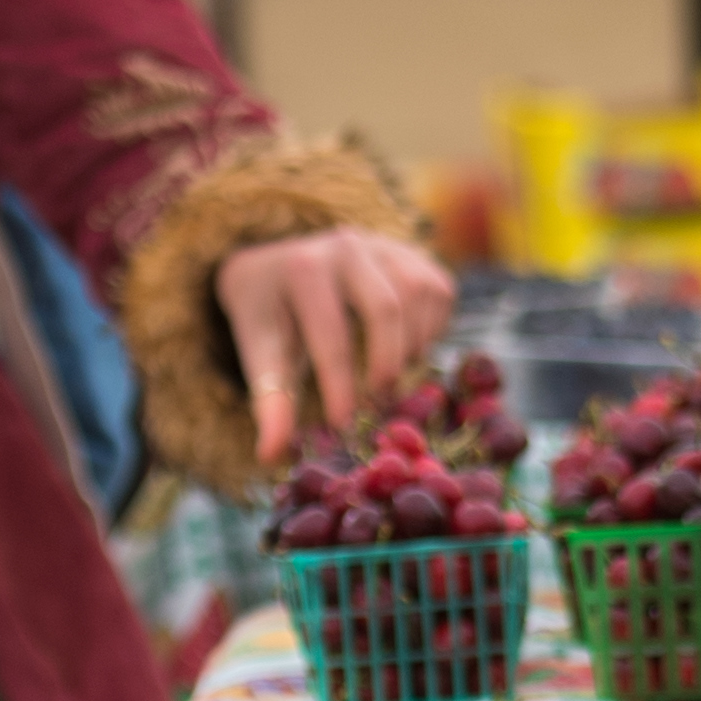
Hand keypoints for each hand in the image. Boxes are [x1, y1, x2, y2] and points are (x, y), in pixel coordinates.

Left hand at [219, 228, 456, 458]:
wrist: (278, 265)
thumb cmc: (271, 316)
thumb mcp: (261, 351)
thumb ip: (269, 401)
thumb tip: (271, 455)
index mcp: (302, 269)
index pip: (330, 333)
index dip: (340, 386)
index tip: (341, 425)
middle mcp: (345, 246)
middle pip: (387, 309)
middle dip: (385, 364)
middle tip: (375, 402)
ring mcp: (383, 245)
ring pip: (420, 296)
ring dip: (412, 346)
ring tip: (387, 376)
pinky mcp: (410, 252)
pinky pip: (439, 290)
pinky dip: (430, 328)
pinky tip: (406, 348)